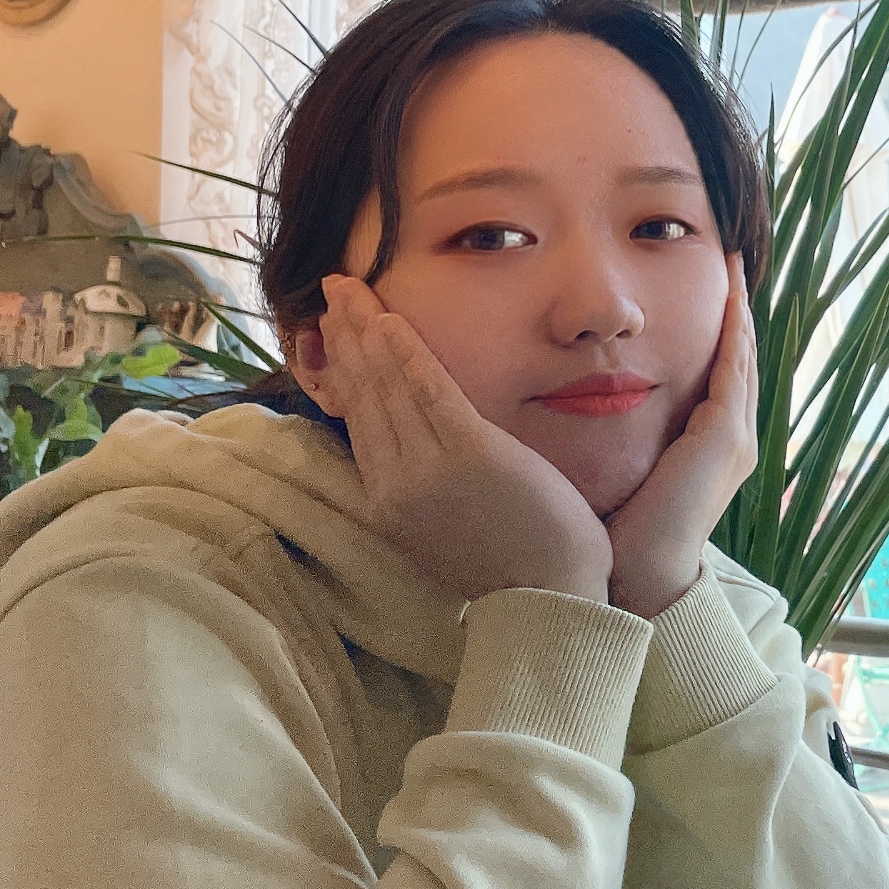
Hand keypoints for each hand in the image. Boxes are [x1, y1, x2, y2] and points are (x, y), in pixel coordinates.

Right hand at [294, 275, 612, 604]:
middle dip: (348, 334)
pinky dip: (408, 353)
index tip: (337, 326)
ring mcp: (429, 471)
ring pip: (389, 386)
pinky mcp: (470, 456)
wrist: (552, 602)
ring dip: (369, 330)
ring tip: (353, 289)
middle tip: (336, 286)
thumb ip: (424, 485)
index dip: (346, 365)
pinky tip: (391, 320)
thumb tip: (416, 442)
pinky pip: (430, 393)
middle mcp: (396, 485)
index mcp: (388, 502)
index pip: (358, 417)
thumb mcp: (448, 527)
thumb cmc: (516, 566)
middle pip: (364, 393)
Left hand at [606, 258, 758, 617]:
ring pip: (741, 355)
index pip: (715, 372)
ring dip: (737, 309)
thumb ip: (608, 435)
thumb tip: (566, 401)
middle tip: (725, 257)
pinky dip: (733, 330)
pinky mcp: (724, 437)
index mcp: (707, 445)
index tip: (698, 286)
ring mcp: (732, 438)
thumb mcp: (614, 468)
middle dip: (732, 309)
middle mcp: (730, 438)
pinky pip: (733, 368)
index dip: (712, 329)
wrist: (635, 578)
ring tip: (730, 264)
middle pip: (736, 357)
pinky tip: (727, 295)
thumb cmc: (614, 533)